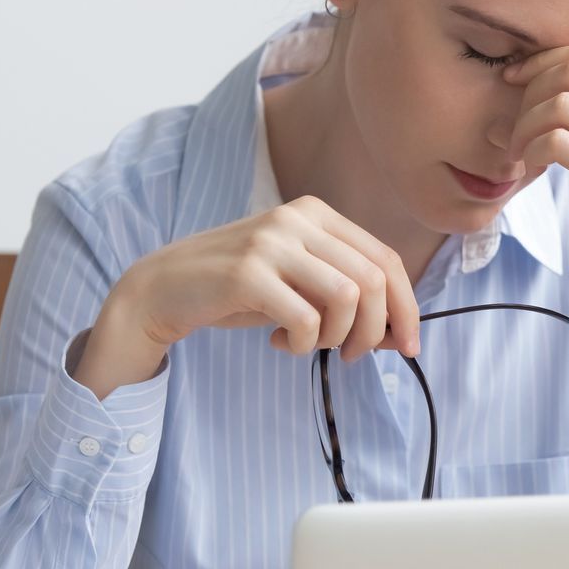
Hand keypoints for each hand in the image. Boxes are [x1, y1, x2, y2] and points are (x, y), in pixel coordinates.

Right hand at [78, 196, 420, 396]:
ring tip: (310, 345)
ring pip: (347, 297)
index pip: (384, 259)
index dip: (406, 307)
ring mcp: (271, 242)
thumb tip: (397, 333)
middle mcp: (297, 218)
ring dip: (338, 337)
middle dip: (374, 330)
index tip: (407, 345)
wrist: (161, 288)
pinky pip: (306, 320)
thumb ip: (344, 296)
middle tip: (350, 355)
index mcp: (316, 213)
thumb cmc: (236, 290)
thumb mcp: (297, 282)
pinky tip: (279, 342)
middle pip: (373, 279)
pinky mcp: (248, 273)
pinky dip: (302, 345)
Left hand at [502, 42, 568, 318]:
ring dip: (524, 125)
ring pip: (561, 102)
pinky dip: (531, 150)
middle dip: (530, 89)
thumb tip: (532, 77)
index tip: (515, 82)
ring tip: (519, 153)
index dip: (543, 60)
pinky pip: (557, 141)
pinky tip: (530, 168)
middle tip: (513, 125)